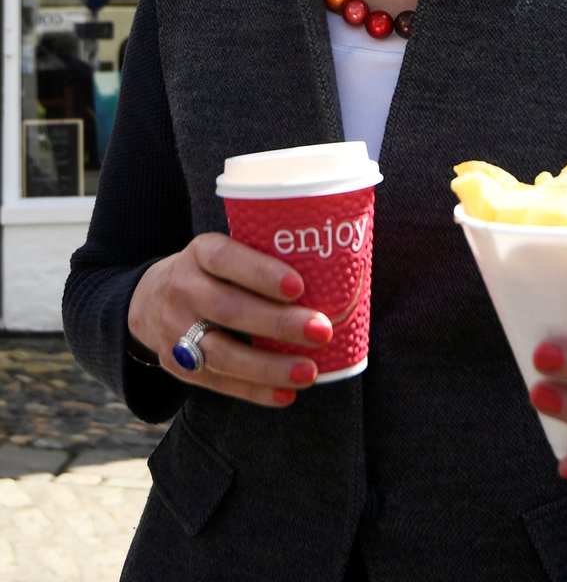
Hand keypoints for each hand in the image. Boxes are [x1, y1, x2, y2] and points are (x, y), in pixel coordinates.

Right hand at [127, 232, 331, 406]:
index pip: (226, 258)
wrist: (151, 298)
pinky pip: (217, 382)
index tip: (299, 286)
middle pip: (228, 309)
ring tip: (309, 371)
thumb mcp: (226, 251)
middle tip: (321, 330)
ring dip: (268, 366)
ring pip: (221, 352)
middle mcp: (182, 288)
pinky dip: (254, 390)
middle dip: (277, 323)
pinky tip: (286, 394)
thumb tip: (336, 271)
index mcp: (199, 253)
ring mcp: (175, 329)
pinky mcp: (176, 364)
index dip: (261, 272)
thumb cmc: (214, 272)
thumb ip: (263, 258)